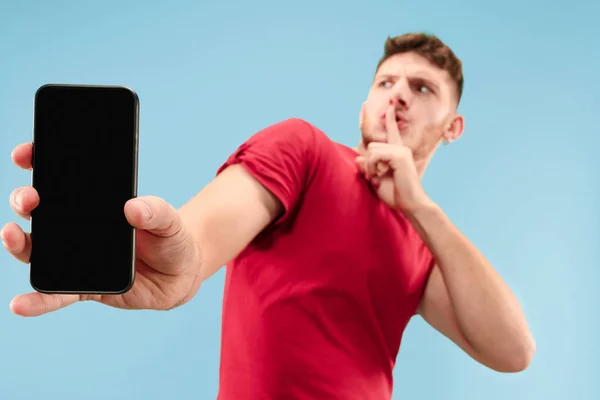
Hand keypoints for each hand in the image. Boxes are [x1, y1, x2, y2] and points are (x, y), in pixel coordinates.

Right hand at [1, 143, 201, 316]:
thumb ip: (156, 211)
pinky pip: (56, 295)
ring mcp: (77, 258)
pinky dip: (38, 300)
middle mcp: (78, 227)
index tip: (25, 155)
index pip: (61, 179)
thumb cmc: (171, 238)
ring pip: (38, 250)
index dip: (38, 163)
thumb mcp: (170, 220)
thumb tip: (132, 208)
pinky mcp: (83, 288)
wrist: (181, 273)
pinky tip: (19, 304)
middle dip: (25, 200)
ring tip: (10, 235)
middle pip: (41, 210)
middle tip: (28, 199)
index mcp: (96, 204)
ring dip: (19, 243)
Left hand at [355, 105, 430, 211]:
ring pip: (372, 150)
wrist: (410, 204)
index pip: (392, 132)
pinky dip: (373, 167)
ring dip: (370, 166)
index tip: (390, 106)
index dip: (390, 118)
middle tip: (374, 176)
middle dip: (368, 162)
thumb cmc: (395, 194)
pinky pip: (375, 155)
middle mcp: (400, 148)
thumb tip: (357, 156)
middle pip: (372, 146)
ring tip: (377, 177)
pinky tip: (380, 175)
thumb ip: (366, 168)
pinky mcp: (399, 156)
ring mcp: (401, 150)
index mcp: (397, 152)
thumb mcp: (375, 180)